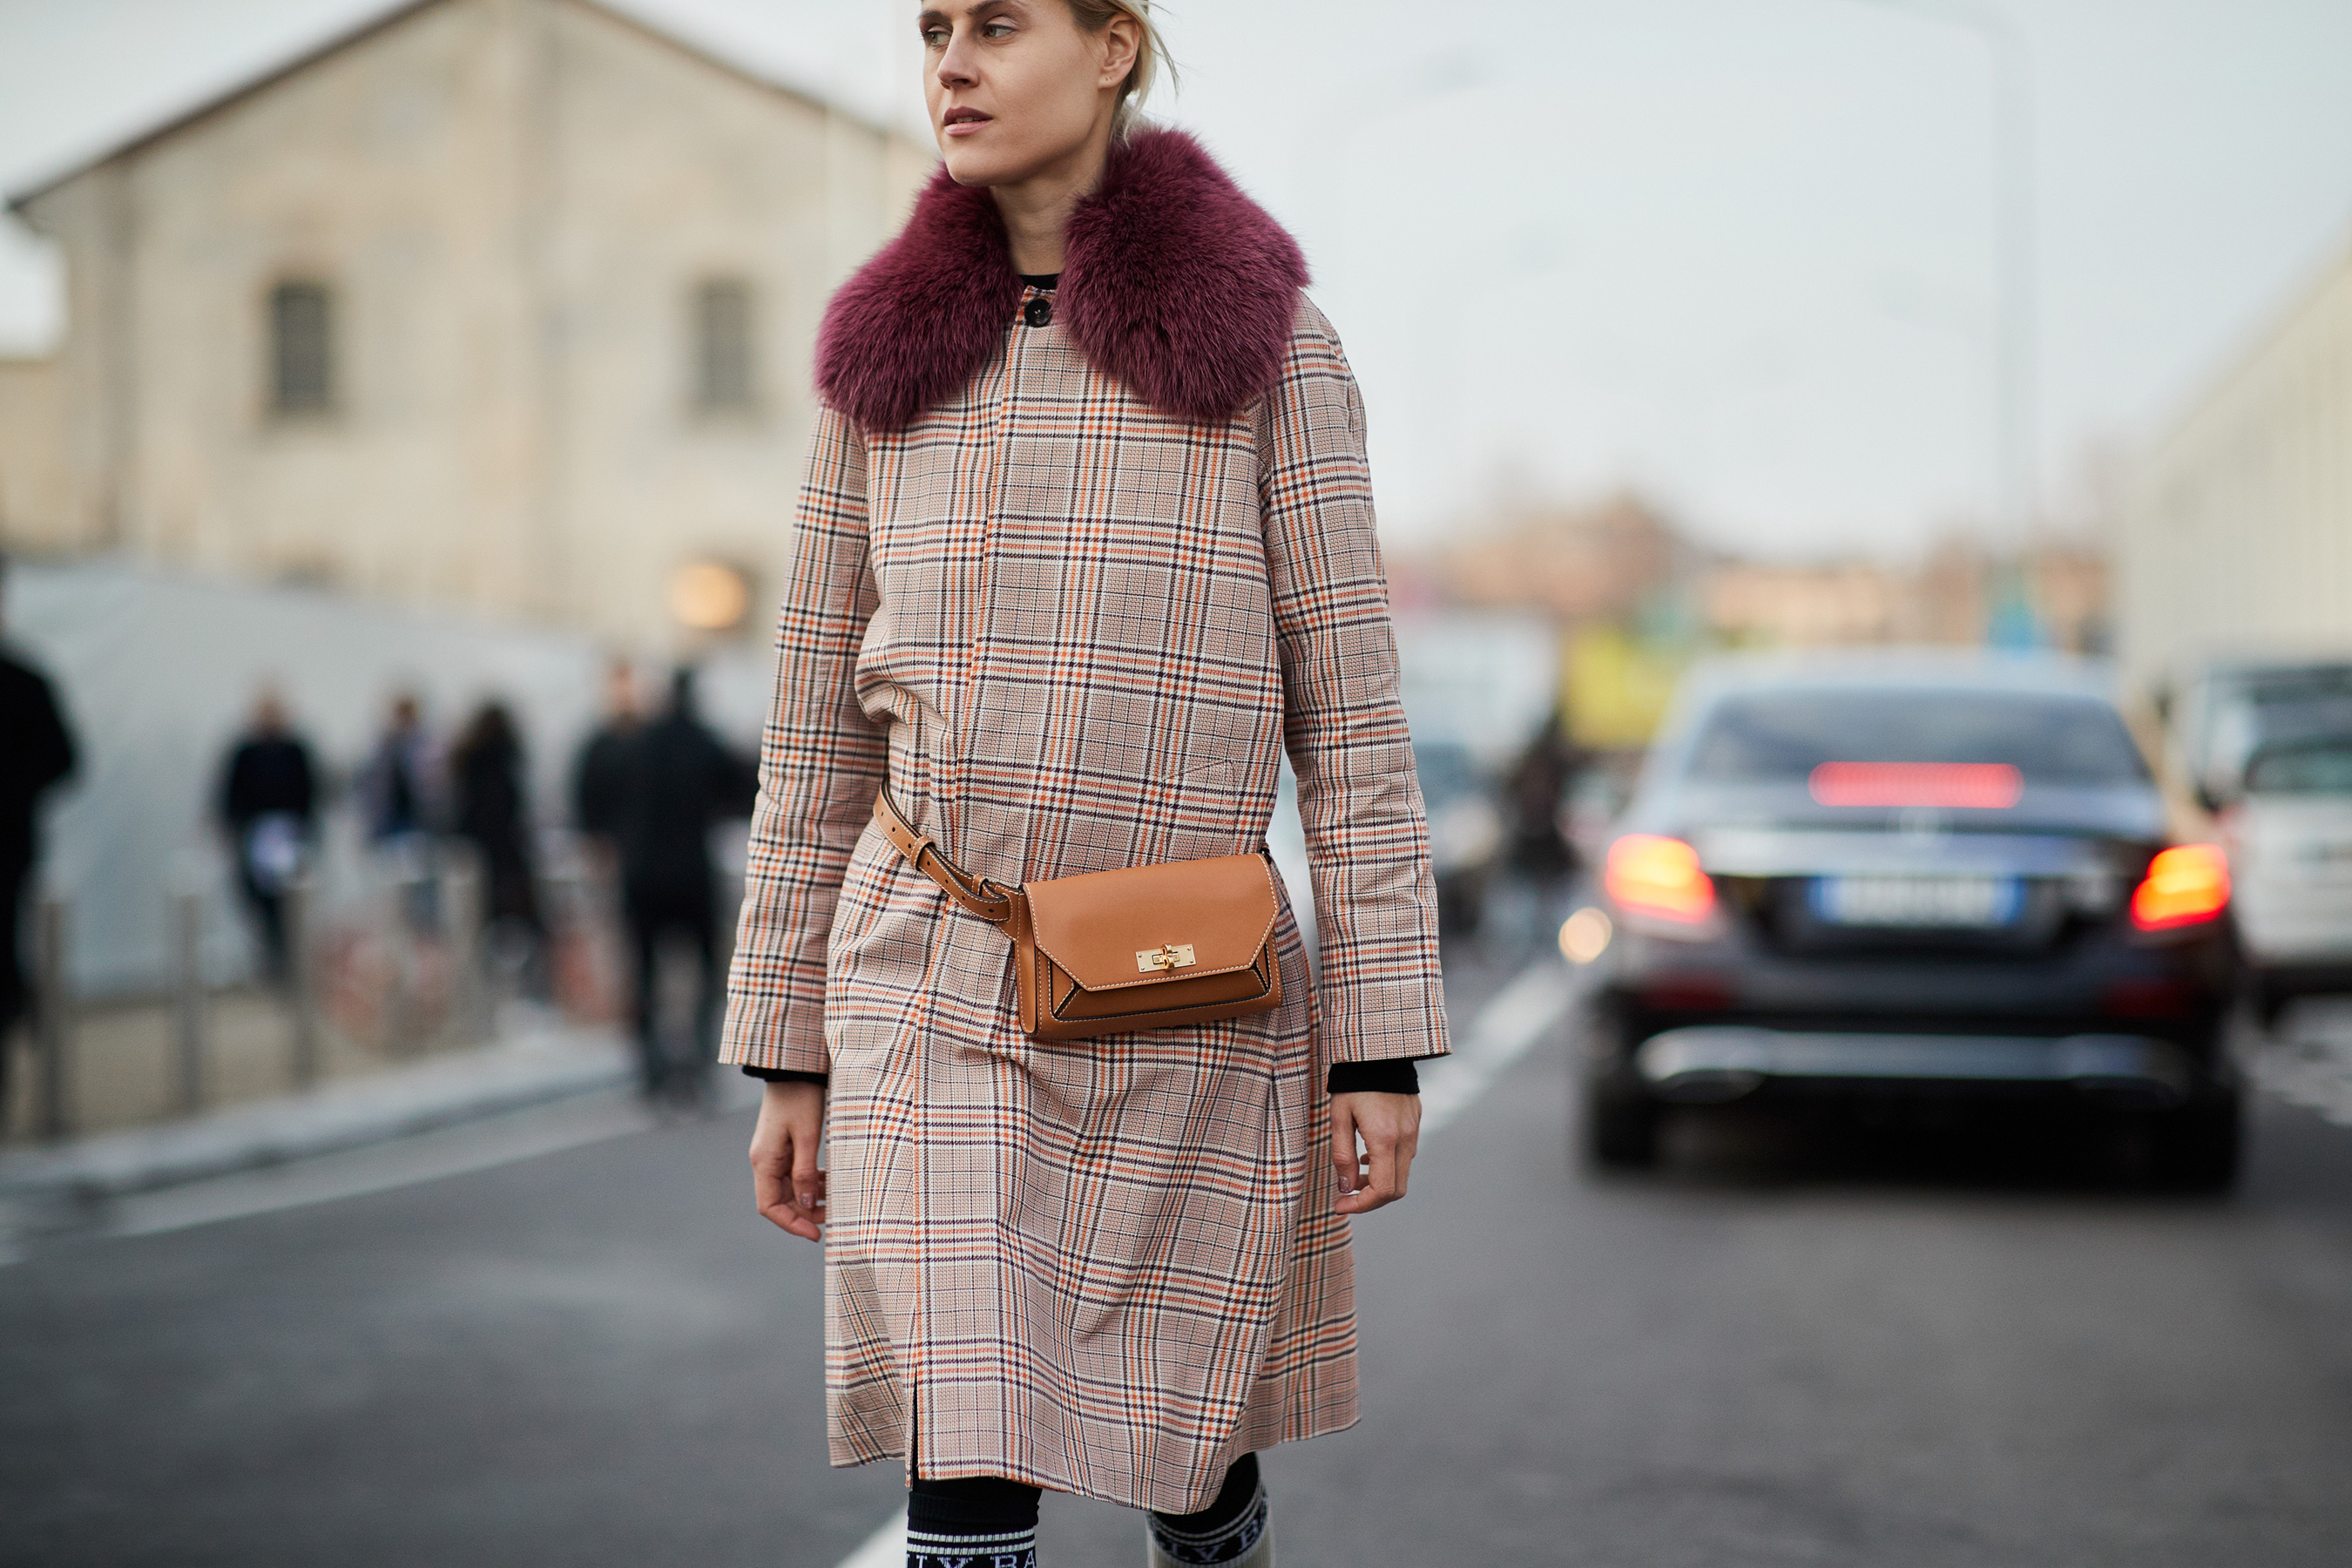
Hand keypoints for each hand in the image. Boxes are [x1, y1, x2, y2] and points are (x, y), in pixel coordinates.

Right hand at [749, 1080, 827, 1240]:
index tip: (815, 1233)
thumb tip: (807, 1205)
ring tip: (838, 1201)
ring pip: (790, 1188)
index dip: (791, 1224)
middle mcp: (764, 1161)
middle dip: (805, 1213)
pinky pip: (796, 1173)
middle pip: (780, 1201)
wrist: (795, 1067)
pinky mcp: (785, 1146)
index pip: (769, 1207)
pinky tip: (831, 1182)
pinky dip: (812, 1182)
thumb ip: (805, 1172)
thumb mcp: (807, 1136)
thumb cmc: (801, 1098)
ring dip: (811, 1198)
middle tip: (834, 1218)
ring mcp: (774, 1154)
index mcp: (764, 1161)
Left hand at [1331, 1090, 1419, 1214]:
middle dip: (1370, 1200)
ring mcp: (1414, 1131)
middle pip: (1396, 1189)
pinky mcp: (1415, 1123)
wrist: (1380, 1050)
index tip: (1340, 1205)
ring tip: (1354, 1175)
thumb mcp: (1339, 1116)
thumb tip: (1346, 1187)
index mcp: (1385, 1138)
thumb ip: (1342, 1154)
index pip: (1382, 1190)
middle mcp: (1405, 1139)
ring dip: (1379, 1183)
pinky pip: (1405, 1156)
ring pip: (1402, 1174)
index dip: (1361, 1205)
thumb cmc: (1353, 1081)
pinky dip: (1388, 1166)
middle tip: (1345, 1196)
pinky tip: (1369, 1156)